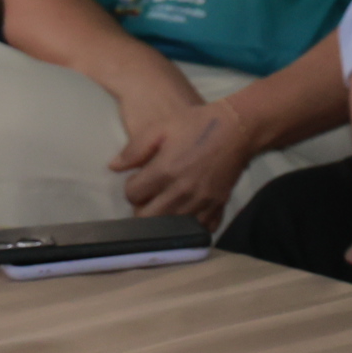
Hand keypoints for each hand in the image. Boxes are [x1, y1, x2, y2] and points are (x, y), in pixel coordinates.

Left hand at [113, 96, 254, 223]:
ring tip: (165, 205)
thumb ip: (135, 148)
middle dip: (142, 208)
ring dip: (163, 219)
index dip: (132, 187)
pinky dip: (189, 227)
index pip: (132, 195)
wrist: (239, 126)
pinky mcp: (217, 205)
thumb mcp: (162, 127)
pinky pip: (198, 229)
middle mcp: (180, 191)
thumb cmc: (197, 123)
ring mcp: (200, 201)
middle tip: (149, 196)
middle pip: (147, 218)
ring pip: (169, 227)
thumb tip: (113, 167)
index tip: (140, 179)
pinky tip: (186, 215)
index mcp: (164, 171)